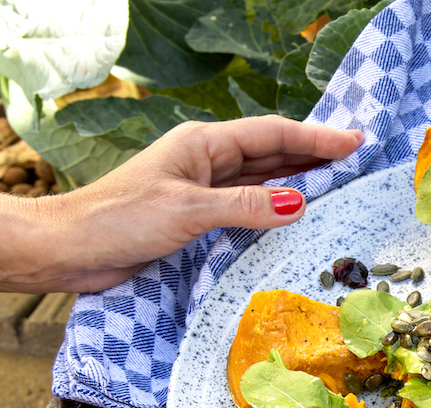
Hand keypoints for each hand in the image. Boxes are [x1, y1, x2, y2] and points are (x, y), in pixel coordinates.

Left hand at [0, 115, 363, 292]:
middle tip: (358, 158)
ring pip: (264, 179)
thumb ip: (245, 205)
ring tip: (339, 182)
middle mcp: (209, 161)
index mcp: (204, 144)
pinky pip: (249, 206)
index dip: (316, 136)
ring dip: (300, 180)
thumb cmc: (121, 219)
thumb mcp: (188, 209)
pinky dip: (276, 207)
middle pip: (272, 152)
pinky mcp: (199, 216)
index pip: (272, 134)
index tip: (355, 141)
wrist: (73, 248)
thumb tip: (299, 204)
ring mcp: (205, 188)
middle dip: (315, 153)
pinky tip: (297, 214)